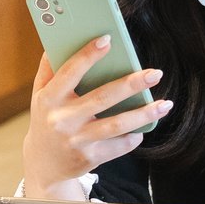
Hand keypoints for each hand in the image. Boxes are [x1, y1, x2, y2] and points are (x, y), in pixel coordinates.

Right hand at [21, 35, 172, 199]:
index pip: (70, 72)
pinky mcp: (89, 158)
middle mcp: (62, 120)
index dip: (88, 55)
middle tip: (155, 73)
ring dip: (143, 114)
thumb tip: (60, 38)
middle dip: (131, 84)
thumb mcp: (39, 95)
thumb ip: (49, 69)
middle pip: (102, 98)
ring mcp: (76, 140)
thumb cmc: (46, 120)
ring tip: (165, 104)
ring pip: (116, 125)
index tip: (108, 39)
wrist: (43, 165)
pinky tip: (144, 128)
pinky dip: (133, 137)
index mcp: (49, 98)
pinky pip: (118, 147)